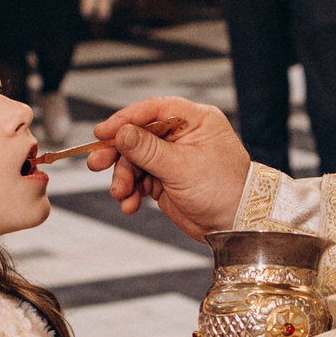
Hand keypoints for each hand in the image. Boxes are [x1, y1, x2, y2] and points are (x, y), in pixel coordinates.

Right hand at [89, 98, 252, 238]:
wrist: (238, 225)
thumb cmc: (224, 191)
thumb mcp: (181, 167)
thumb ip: (147, 149)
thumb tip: (120, 132)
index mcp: (195, 120)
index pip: (153, 110)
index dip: (125, 119)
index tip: (102, 132)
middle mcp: (183, 136)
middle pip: (138, 135)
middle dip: (117, 152)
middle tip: (96, 164)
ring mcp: (174, 158)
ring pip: (135, 160)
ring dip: (123, 178)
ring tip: (121, 195)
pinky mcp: (167, 179)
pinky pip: (140, 180)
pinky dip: (132, 191)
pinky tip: (129, 204)